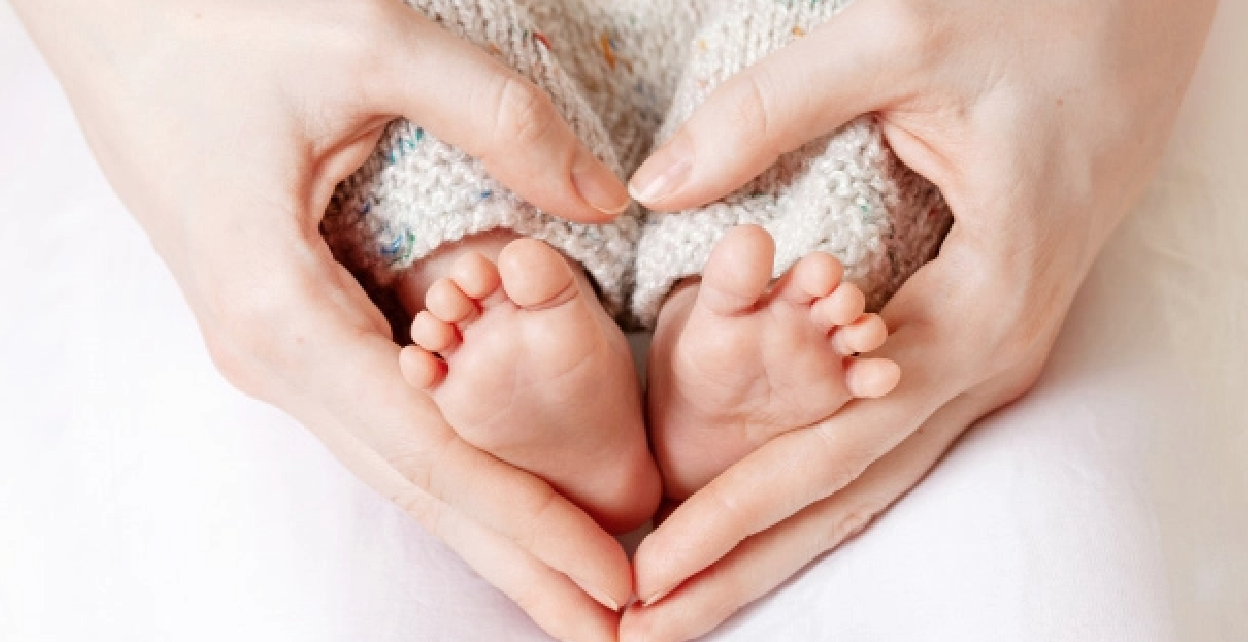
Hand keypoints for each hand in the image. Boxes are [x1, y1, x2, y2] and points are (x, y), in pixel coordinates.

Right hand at [11, 0, 632, 639]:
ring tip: (569, 587)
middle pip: (415, 485)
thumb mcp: (366, 43)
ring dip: (487, 525)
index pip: (428, 449)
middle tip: (612, 634)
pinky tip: (497, 495)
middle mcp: (271, 355)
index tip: (613, 581)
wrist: (109, 14)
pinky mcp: (286, 323)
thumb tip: (608, 199)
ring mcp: (273, 347)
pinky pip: (379, 414)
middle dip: (516, 561)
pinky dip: (449, 466)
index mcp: (279, 310)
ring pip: (397, 458)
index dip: (526, 522)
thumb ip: (499, 120)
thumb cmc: (214, 22)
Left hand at [621, 0, 1216, 638]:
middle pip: (850, 493)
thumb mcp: (904, 37)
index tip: (647, 569)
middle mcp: (988, 356)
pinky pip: (889, 431)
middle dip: (747, 566)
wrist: (1150, 4)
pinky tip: (766, 512)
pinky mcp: (975, 326)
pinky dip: (818, 481)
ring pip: (871, 474)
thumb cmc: (1051, 14)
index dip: (733, 515)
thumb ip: (771, 114)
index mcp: (978, 310)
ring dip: (777, 540)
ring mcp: (989, 351)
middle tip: (648, 631)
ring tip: (689, 600)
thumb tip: (657, 184)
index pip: (832, 449)